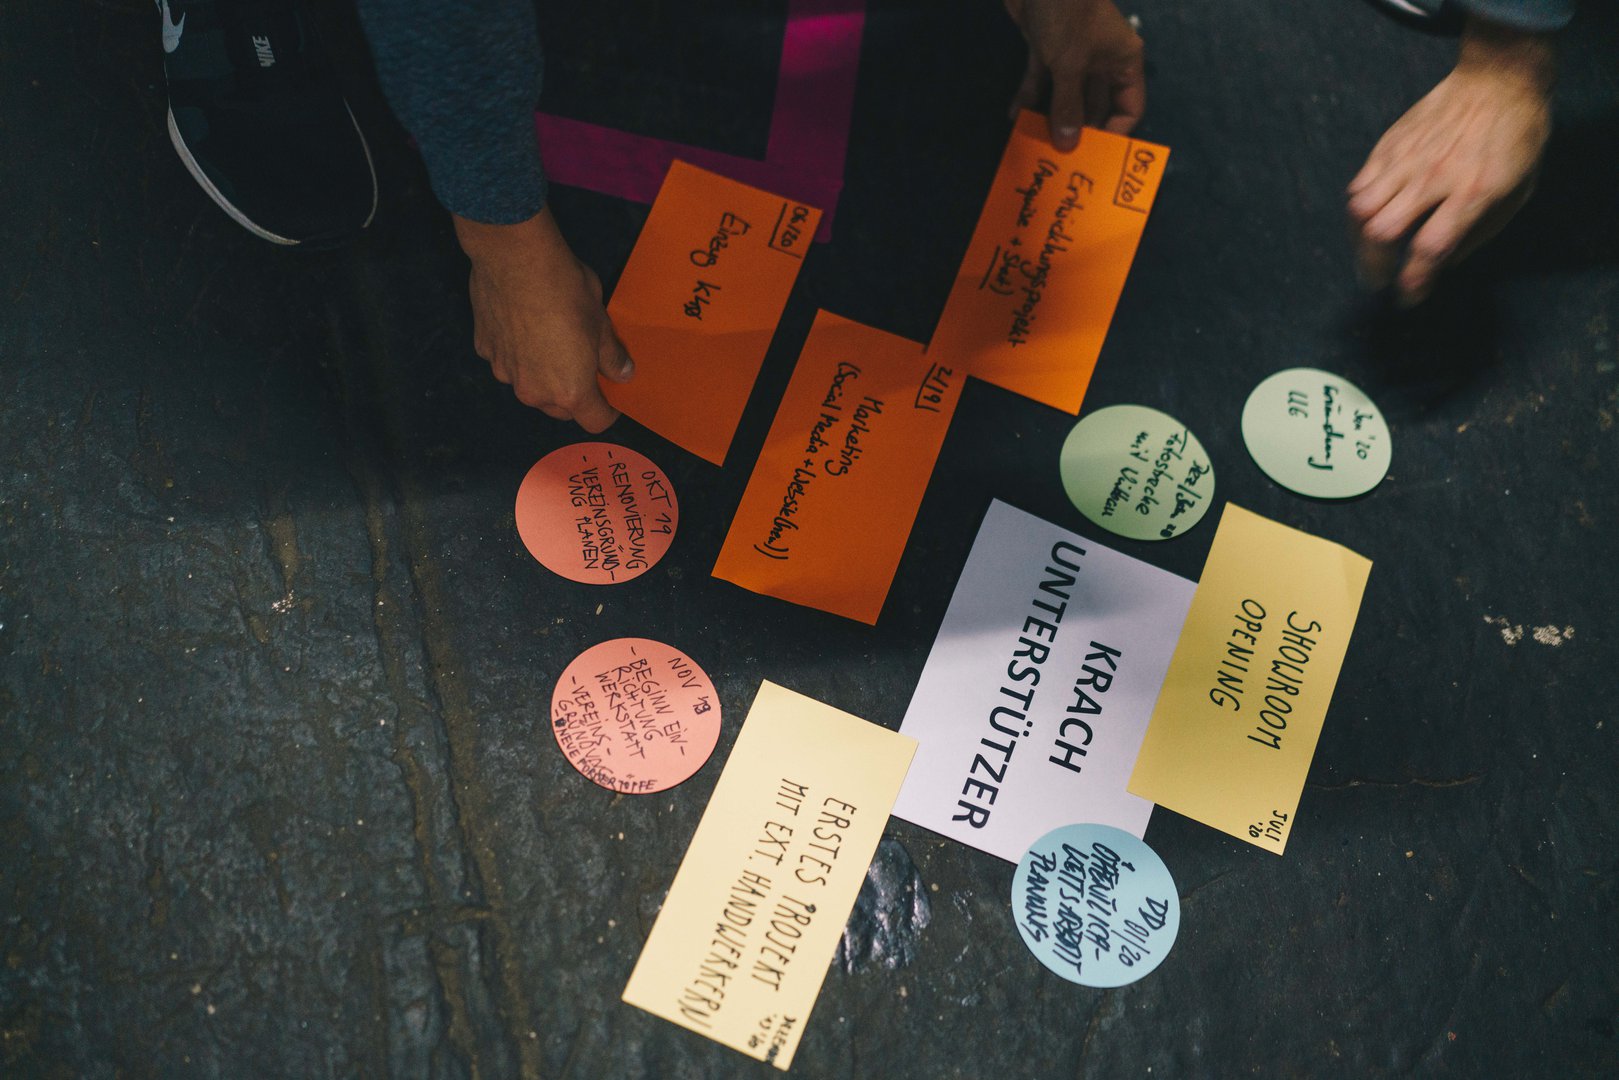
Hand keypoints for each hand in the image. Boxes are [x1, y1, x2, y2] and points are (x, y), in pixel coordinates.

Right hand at [452, 207, 633, 431]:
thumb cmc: (566, 290)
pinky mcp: (485, 350)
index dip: (608, 411)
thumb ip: (611, 356)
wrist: (514, 257)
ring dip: (543, 375)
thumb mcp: (601, 322)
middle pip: (560, 408)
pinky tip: (524, 324)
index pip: (595, 421)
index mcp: (570, 391)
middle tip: (584, 364)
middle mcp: (534, 392)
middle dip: (574, 394)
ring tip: (551, 340)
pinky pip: (508, 361)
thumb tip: (622, 374)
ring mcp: (505, 372)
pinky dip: (518, 352)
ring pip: (530, 386)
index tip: (612, 398)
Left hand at [1004, 0, 1144, 148]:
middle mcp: (1102, 61)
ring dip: (1051, 118)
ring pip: (1065, 96)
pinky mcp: (1045, 48)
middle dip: (1079, 131)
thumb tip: (1068, 144)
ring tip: (1037, 146)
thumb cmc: (1067, 14)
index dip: (1116, 133)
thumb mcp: (1071, 65)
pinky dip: (1029, 97)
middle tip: (1062, 160)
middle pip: (1095, 105)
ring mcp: (1072, 55)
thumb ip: (1068, 105)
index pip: (1129, 107)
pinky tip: (1015, 118)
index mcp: (1123, 61)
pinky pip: (1040, 81)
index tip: (1096, 157)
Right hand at [1347, 18, 1553, 306]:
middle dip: (1374, 266)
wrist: (1499, 80)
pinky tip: (1368, 218)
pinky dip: (1358, 210)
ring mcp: (1407, 159)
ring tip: (1369, 251)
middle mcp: (1434, 178)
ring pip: (1361, 210)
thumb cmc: (1516, 139)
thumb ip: (1478, 232)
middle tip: (1378, 278)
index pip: (1430, 248)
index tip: (1409, 296)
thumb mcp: (1517, 192)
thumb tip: (1441, 264)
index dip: (1414, 281)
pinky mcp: (1389, 145)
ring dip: (1359, 241)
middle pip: (1382, 232)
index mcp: (1473, 192)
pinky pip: (1359, 185)